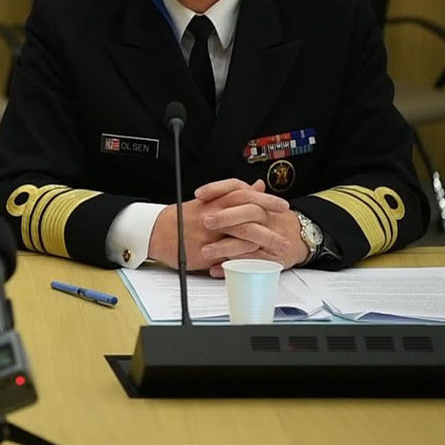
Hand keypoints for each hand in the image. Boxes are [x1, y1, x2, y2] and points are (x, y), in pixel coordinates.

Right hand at [147, 178, 296, 275]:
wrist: (157, 231)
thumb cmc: (183, 218)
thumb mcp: (209, 201)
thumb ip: (234, 194)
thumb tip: (257, 185)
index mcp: (216, 200)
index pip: (245, 194)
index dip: (266, 200)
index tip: (283, 205)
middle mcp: (215, 212)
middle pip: (249, 212)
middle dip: (271, 220)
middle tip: (287, 228)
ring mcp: (210, 231)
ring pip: (244, 232)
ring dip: (266, 239)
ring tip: (280, 248)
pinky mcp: (205, 248)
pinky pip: (231, 251)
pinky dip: (248, 255)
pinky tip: (260, 259)